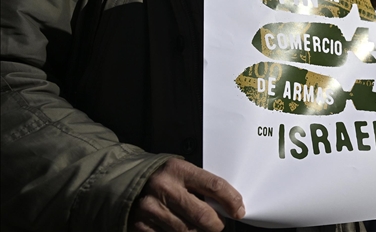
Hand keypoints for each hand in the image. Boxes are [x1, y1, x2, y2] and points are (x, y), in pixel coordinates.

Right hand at [128, 158, 243, 231]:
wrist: (118, 181)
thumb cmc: (156, 176)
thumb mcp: (178, 170)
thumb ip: (198, 184)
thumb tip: (225, 204)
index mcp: (178, 169)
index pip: (214, 186)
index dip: (231, 200)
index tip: (239, 210)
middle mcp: (165, 189)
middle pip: (204, 215)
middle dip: (217, 224)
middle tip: (219, 224)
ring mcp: (151, 209)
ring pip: (188, 231)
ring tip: (199, 227)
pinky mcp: (140, 226)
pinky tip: (179, 229)